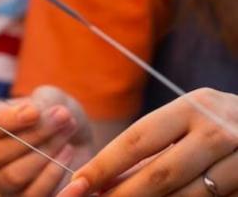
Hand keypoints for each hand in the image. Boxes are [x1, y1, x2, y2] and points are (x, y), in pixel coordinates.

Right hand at [0, 86, 93, 195]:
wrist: (81, 138)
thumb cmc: (57, 115)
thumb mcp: (50, 99)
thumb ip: (39, 104)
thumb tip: (33, 114)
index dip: (4, 121)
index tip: (34, 112)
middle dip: (32, 135)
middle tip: (62, 118)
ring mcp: (3, 182)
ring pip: (11, 176)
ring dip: (44, 155)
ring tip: (67, 138)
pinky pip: (31, 195)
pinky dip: (53, 175)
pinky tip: (68, 154)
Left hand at [58, 88, 237, 196]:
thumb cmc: (217, 125)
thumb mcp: (187, 121)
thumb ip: (151, 147)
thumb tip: (103, 179)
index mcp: (194, 107)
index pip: (138, 139)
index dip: (104, 165)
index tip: (77, 183)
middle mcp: (219, 131)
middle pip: (160, 173)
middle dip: (123, 194)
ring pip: (188, 196)